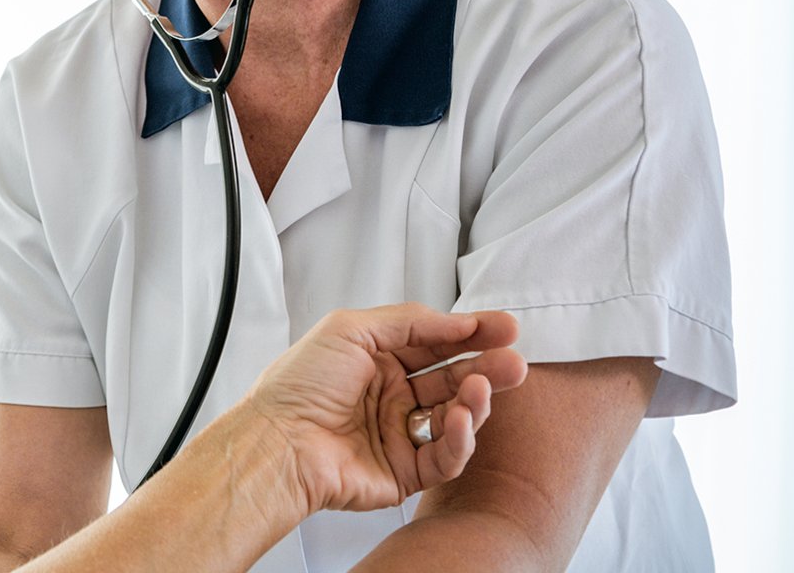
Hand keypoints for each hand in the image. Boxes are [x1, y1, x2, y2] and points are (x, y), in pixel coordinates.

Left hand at [243, 304, 525, 515]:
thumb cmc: (299, 385)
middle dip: (485, 369)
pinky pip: (446, 455)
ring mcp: (399, 434)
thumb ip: (408, 321)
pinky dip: (460, 437)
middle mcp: (390, 396)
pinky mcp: (406, 472)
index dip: (470, 335)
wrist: (280, 441)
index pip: (434, 344)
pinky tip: (462, 418)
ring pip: (456, 417)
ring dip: (475, 401)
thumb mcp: (350, 329)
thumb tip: (457, 321)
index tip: (504, 327)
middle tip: (514, 361)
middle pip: (452, 380)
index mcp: (376, 360)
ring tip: (481, 386)